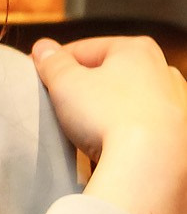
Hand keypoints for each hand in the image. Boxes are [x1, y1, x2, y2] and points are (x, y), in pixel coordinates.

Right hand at [34, 35, 186, 213]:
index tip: (41, 80)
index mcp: (136, 49)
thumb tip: (44, 49)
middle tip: (62, 109)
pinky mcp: (182, 133)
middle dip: (86, 89)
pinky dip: (129, 134)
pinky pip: (145, 128)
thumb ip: (52, 63)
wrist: (151, 164)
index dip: (57, 65)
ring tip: (87, 133)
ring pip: (130, 102)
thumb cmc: (109, 116)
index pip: (84, 50)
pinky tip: (113, 148)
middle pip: (111, 75)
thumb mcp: (66, 84)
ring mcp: (178, 102)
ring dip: (109, 112)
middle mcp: (164, 69)